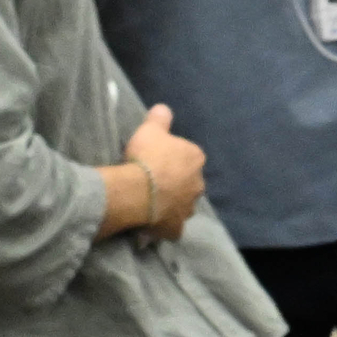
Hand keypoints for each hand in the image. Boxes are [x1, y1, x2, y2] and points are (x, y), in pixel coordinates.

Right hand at [124, 102, 204, 239]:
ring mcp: (188, 208)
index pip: (188, 156)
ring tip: (150, 201)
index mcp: (196, 159)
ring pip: (182, 205)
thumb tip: (164, 108)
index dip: (171, 157)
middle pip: (187, 181)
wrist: (137, 190)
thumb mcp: (150, 129)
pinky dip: (165, 226)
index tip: (156, 159)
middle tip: (152, 181)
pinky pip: (172, 227)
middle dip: (175, 182)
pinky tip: (152, 223)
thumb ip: (160, 118)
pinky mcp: (177, 228)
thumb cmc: (146, 156)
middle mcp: (199, 184)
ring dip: (171, 203)